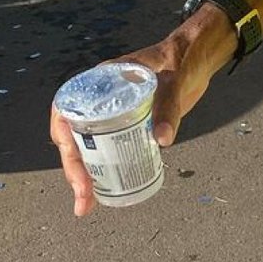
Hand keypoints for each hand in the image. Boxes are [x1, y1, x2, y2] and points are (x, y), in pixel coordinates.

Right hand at [49, 13, 233, 216]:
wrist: (200, 57)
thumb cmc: (183, 59)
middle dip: (74, 168)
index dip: (62, 136)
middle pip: (74, 136)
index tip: (73, 160)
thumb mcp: (175, 80)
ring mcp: (114, 114)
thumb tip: (162, 140)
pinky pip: (110, 150)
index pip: (66, 109)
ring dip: (86, 176)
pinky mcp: (130, 126)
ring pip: (89, 147)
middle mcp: (100, 99)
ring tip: (87, 204)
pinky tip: (106, 191)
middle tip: (84, 196)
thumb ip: (169, 106)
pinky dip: (106, 170)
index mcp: (100, 81)